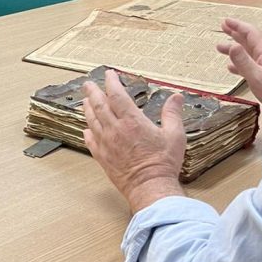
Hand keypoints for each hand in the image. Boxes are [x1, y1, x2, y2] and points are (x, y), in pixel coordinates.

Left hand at [83, 70, 185, 213]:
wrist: (150, 188)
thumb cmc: (163, 163)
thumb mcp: (175, 135)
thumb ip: (172, 114)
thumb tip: (176, 98)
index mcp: (132, 121)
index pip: (117, 94)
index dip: (111, 82)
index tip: (109, 74)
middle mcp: (115, 130)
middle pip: (99, 105)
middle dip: (93, 91)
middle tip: (88, 84)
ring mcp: (106, 144)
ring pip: (92, 121)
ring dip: (88, 108)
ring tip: (85, 101)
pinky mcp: (102, 157)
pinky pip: (91, 141)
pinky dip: (87, 132)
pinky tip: (87, 129)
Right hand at [215, 18, 261, 117]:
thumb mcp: (256, 76)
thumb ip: (243, 61)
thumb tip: (232, 46)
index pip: (250, 33)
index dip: (238, 26)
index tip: (226, 21)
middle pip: (249, 40)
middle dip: (235, 33)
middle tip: (223, 27)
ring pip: (248, 52)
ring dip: (234, 48)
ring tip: (221, 47)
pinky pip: (250, 63)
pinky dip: (239, 62)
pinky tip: (231, 67)